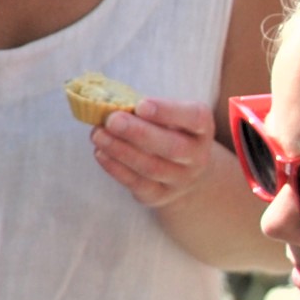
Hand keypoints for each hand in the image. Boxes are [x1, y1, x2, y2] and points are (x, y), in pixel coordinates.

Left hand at [91, 97, 219, 208]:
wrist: (186, 173)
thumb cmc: (170, 132)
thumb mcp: (170, 117)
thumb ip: (147, 109)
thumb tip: (110, 103)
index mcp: (201, 129)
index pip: (195, 118)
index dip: (168, 111)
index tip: (141, 105)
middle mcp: (197, 156)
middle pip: (173, 147)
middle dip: (139, 133)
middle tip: (112, 120)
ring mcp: (180, 179)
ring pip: (152, 167)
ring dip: (121, 150)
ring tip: (98, 135)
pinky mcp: (160, 195)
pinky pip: (138, 184)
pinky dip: (116, 168)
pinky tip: (100, 153)